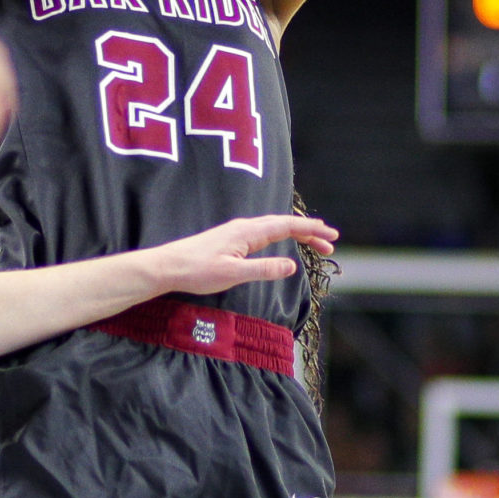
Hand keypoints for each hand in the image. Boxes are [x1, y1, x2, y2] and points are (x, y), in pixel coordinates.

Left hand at [142, 214, 337, 294]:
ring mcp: (235, 232)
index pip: (286, 225)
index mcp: (247, 232)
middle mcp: (243, 227)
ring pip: (273, 227)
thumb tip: (292, 265)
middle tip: (331, 243)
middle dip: (309, 231)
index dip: (311, 230)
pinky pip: (263, 232)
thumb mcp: (233, 274)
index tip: (331, 236)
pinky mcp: (229, 239)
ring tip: (315, 244)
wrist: (166, 266)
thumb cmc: (196, 271)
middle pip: (283, 223)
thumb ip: (263, 269)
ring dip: (296, 233)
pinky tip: (283, 242)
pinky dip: (281, 235)